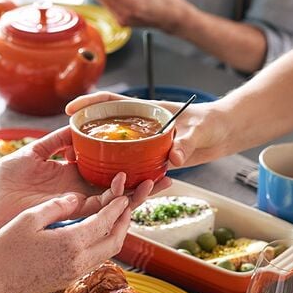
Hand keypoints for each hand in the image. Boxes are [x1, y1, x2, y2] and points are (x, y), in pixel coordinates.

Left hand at [0, 127, 163, 222]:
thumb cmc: (5, 178)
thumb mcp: (35, 152)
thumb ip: (57, 141)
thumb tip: (76, 128)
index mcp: (71, 176)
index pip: (106, 171)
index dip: (127, 166)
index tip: (149, 157)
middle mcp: (77, 191)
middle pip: (116, 187)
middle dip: (143, 182)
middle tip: (169, 172)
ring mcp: (74, 202)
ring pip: (114, 199)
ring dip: (137, 192)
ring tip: (161, 182)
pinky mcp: (68, 211)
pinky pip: (97, 206)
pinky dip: (116, 200)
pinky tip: (133, 191)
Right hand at [0, 193, 131, 292]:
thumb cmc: (5, 253)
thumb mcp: (28, 219)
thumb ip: (56, 206)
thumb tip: (75, 198)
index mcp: (71, 243)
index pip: (105, 222)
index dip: (117, 208)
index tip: (123, 196)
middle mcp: (79, 261)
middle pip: (116, 242)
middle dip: (124, 223)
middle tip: (126, 206)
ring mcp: (75, 273)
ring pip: (108, 253)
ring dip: (115, 235)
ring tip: (114, 218)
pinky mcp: (68, 279)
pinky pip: (95, 260)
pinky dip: (102, 245)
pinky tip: (95, 234)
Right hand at [65, 92, 233, 167]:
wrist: (224, 135)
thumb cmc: (212, 123)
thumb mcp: (201, 129)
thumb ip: (188, 142)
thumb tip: (175, 156)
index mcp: (145, 110)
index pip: (110, 102)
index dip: (88, 104)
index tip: (70, 111)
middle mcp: (140, 128)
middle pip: (104, 129)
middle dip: (84, 138)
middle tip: (68, 152)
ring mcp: (144, 144)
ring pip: (115, 153)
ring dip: (100, 162)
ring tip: (83, 173)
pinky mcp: (152, 160)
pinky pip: (133, 170)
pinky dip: (125, 179)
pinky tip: (117, 190)